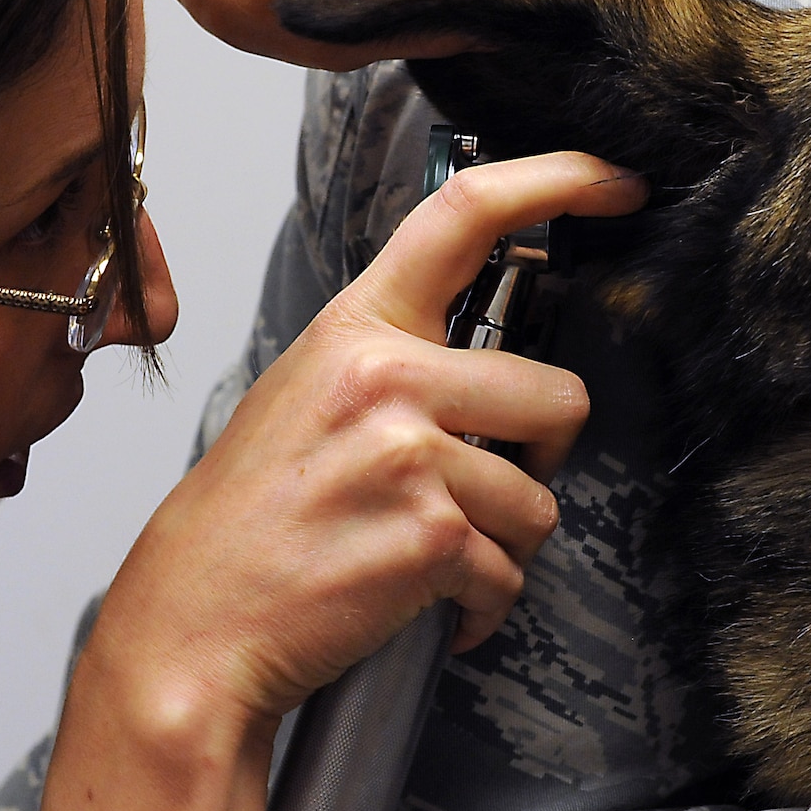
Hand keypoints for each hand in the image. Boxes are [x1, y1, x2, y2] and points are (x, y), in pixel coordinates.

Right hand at [33, 152, 646, 810]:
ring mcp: (410, 456)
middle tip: (488, 489)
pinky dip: (481, 607)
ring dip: (501, 548)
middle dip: (543, 458)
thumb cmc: (248, 525)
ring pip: (540, 501)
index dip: (559, 182)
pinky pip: (511, 573)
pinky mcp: (431, 536)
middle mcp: (386, 378)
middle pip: (558, 395)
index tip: (618, 182)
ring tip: (430, 561)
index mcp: (356, 329)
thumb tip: (492, 369)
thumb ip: (395, 364)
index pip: (466, 215)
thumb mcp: (306, 400)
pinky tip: (430, 613)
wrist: (192, 629)